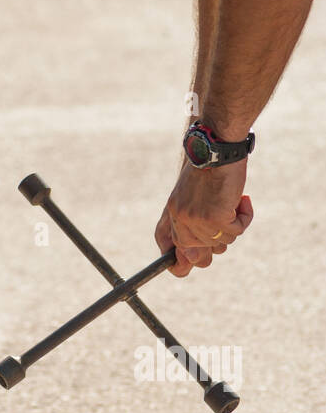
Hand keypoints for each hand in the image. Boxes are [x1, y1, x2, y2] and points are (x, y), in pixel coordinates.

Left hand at [155, 160, 252, 277]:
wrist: (217, 148)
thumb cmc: (210, 169)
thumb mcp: (194, 196)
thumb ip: (192, 224)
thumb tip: (194, 260)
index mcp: (172, 214)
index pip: (167, 250)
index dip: (180, 264)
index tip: (192, 262)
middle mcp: (180, 220)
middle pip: (200, 256)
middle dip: (218, 242)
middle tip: (226, 217)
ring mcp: (196, 221)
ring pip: (223, 244)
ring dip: (234, 224)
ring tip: (233, 199)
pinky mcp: (215, 219)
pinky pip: (237, 232)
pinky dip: (245, 217)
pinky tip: (243, 199)